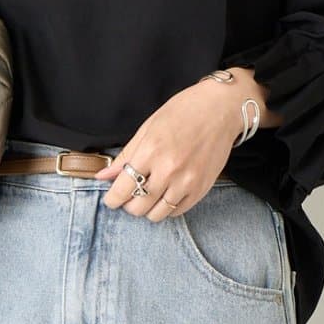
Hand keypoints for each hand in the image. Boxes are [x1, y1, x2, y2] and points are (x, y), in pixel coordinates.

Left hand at [95, 67, 274, 218]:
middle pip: (138, 206)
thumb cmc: (183, 112)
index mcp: (151, 151)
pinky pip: (176, 212)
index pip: (122, 188)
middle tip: (130, 195)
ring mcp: (187, 182)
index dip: (112, 199)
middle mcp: (168, 170)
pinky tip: (165, 194)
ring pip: (157, 214)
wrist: (221, 109)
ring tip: (148, 195)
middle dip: (128, 204)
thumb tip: (103, 176)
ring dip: (147, 209)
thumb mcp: (148, 128)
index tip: (111, 199)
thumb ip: (126, 155)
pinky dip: (166, 208)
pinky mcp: (201, 189)